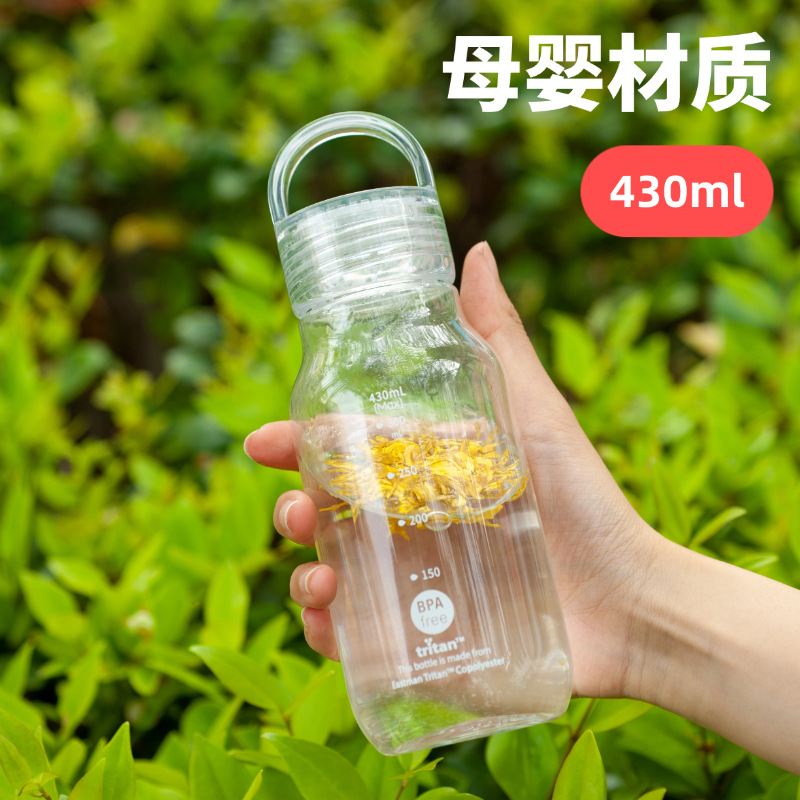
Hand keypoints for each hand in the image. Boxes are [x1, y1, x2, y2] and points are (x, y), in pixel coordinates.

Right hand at [245, 241, 663, 700]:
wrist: (628, 602)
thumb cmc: (584, 501)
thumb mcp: (534, 413)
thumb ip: (500, 338)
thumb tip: (477, 250)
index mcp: (427, 472)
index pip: (347, 452)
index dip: (300, 443)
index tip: (261, 442)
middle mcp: (412, 525)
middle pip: (329, 514)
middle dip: (295, 510)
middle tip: (297, 511)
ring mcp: (415, 586)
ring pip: (332, 576)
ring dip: (304, 575)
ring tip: (319, 578)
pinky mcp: (424, 641)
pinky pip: (358, 640)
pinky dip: (330, 634)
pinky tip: (331, 624)